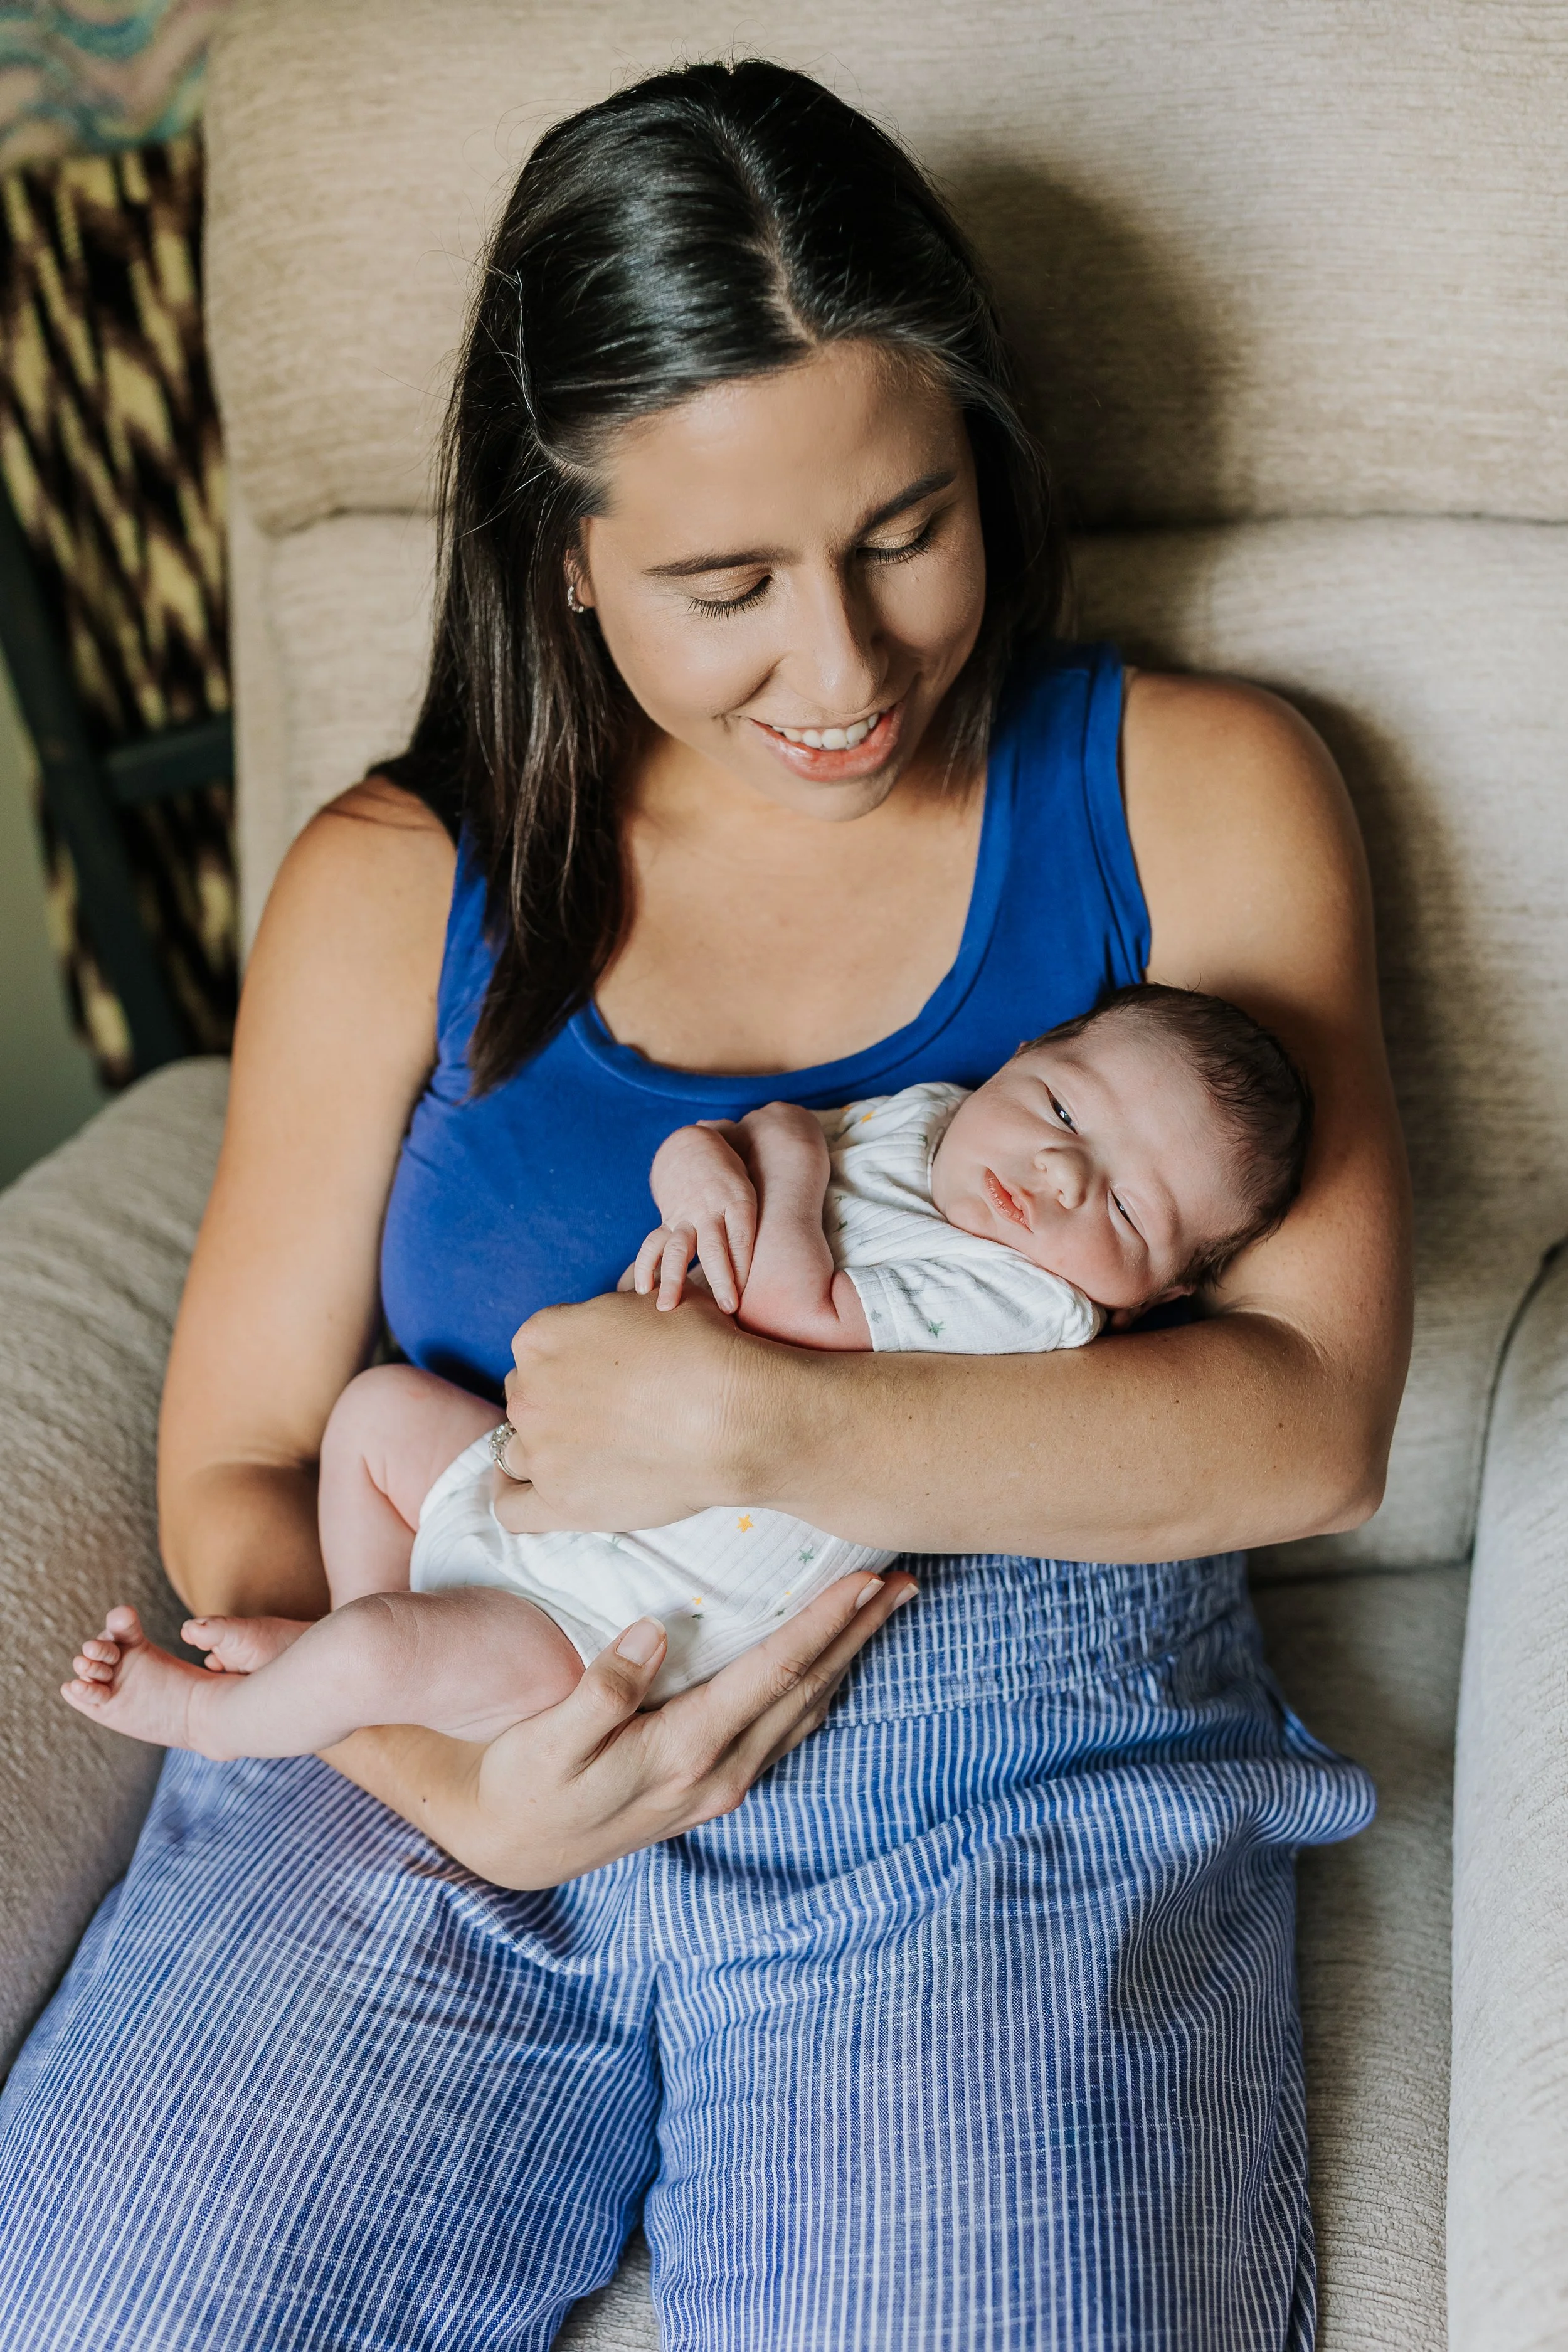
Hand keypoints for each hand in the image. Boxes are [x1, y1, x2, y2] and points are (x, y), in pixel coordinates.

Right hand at [421, 1569, 917, 1887]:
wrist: (513, 1849)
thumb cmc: (526, 1783)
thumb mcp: (549, 1741)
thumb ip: (601, 1691)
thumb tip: (653, 1634)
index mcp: (685, 1753)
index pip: (771, 1676)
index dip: (822, 1625)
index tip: (864, 1582)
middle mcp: (719, 1774)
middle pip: (807, 1690)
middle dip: (859, 1633)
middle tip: (905, 1581)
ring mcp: (723, 1785)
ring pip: (806, 1711)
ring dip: (849, 1657)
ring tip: (885, 1610)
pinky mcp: (715, 1787)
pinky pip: (787, 1728)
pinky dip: (820, 1685)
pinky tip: (833, 1662)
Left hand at [492, 1286, 781, 1533]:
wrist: (733, 1419)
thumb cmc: (704, 1351)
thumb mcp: (656, 1300)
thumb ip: (616, 1308)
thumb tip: (617, 1314)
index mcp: (542, 1336)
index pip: (538, 1349)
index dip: (570, 1359)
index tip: (600, 1373)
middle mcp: (529, 1392)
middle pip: (525, 1396)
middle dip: (556, 1402)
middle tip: (604, 1412)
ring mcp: (540, 1450)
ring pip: (515, 1447)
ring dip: (542, 1447)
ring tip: (581, 1452)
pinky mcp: (558, 1500)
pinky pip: (509, 1508)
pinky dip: (512, 1497)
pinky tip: (529, 1490)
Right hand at [638, 1124, 757, 1313]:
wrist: (689, 1145)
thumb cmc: (730, 1174)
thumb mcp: (750, 1186)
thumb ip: (758, 1221)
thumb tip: (786, 1259)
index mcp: (737, 1199)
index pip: (741, 1237)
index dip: (744, 1265)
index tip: (747, 1295)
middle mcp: (709, 1209)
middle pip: (715, 1247)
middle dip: (721, 1279)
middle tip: (727, 1308)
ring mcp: (685, 1215)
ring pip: (678, 1249)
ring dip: (673, 1279)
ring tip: (668, 1307)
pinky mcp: (668, 1220)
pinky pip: (655, 1243)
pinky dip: (646, 1265)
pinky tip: (642, 1288)